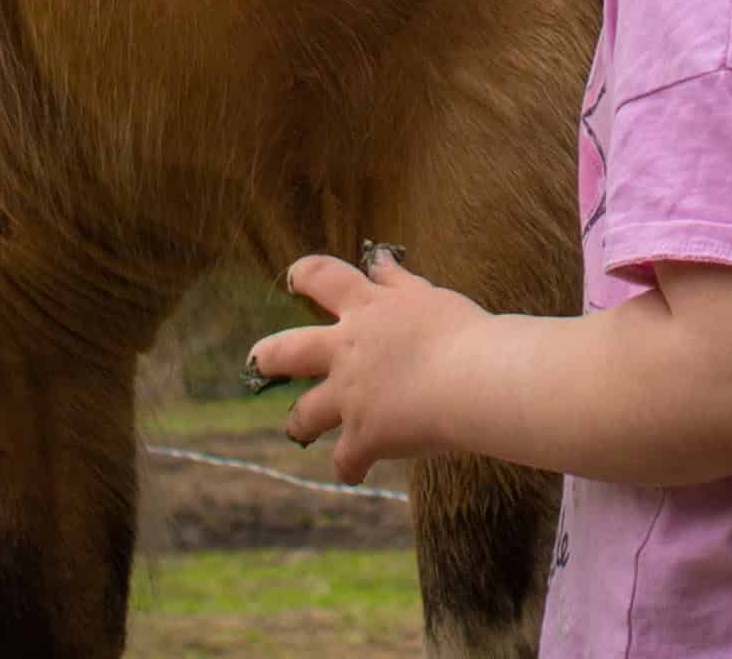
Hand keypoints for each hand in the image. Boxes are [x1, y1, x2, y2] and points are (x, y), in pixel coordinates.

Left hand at [246, 244, 488, 478]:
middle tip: (257, 360)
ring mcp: (350, 396)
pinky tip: (355, 472)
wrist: (474, 379)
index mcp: (366, 308)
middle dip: (267, 356)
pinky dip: (350, 467)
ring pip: (304, 413)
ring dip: (299, 422)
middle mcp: (347, 350)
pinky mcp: (364, 436)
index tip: (294, 278)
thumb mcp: (429, 296)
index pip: (323, 277)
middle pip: (288, 350)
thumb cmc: (462, 333)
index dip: (304, 275)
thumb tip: (379, 260)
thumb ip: (399, 282)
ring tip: (298, 428)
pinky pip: (345, 461)